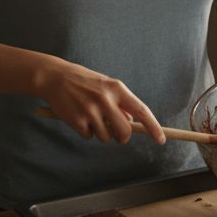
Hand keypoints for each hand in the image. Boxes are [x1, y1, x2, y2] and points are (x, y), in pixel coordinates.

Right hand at [33, 59, 166, 144]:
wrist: (54, 77)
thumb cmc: (83, 81)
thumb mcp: (105, 86)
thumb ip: (119, 102)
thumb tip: (131, 123)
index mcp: (116, 88)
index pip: (141, 111)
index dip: (153, 127)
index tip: (161, 140)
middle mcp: (105, 99)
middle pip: (125, 131)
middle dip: (122, 137)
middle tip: (116, 133)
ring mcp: (91, 111)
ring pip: (106, 137)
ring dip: (101, 133)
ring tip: (90, 117)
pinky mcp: (77, 120)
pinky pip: (89, 136)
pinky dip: (86, 131)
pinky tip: (78, 117)